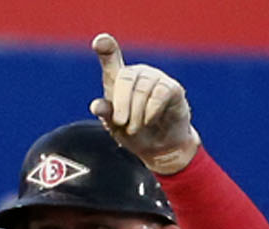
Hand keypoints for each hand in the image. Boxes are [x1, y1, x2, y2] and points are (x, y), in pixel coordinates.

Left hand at [90, 33, 198, 173]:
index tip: (99, 42)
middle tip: (121, 123)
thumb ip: (106, 113)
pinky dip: (152, 111)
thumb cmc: (134, 131)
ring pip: (143, 89)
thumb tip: (96, 106)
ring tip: (135, 128)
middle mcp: (138, 73)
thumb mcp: (115, 125)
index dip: (105, 47)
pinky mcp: (173, 88)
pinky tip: (150, 121)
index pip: (111, 57)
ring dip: (137, 114)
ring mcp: (156, 78)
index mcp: (119, 78)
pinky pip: (160, 94)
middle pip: (125, 78)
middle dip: (121, 103)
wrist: (159, 147)